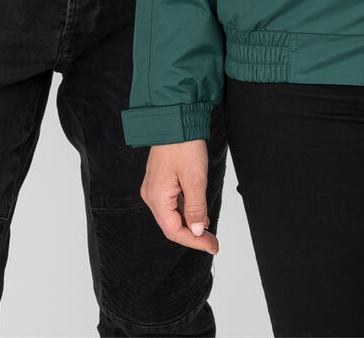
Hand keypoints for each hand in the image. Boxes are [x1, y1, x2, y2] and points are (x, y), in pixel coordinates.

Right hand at [139, 139, 218, 254]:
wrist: (174, 117)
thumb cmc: (182, 144)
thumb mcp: (195, 179)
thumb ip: (196, 208)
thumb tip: (197, 230)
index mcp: (157, 197)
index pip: (174, 231)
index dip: (195, 241)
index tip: (212, 246)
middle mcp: (151, 194)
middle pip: (171, 225)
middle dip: (193, 235)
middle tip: (213, 241)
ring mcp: (154, 186)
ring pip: (172, 214)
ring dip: (190, 222)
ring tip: (209, 229)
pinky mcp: (160, 180)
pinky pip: (172, 202)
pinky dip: (186, 209)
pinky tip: (198, 211)